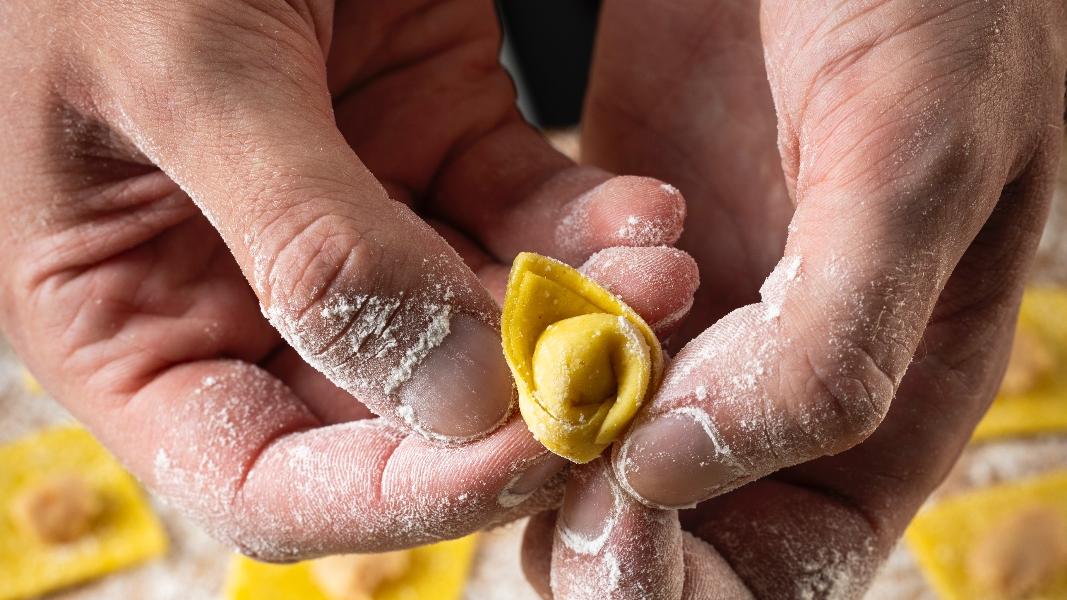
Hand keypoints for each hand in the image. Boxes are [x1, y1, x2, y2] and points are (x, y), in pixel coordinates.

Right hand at [0, 0, 698, 559]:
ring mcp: (351, 216)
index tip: (523, 449)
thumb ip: (309, 246)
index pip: (267, 478)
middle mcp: (246, 286)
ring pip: (482, 318)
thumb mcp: (183, 70)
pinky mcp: (432, 139)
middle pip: (395, 413)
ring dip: (578, 312)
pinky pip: (524, 218)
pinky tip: (643, 215)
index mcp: (132, 314)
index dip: (396, 496)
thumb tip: (453, 408)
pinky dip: (587, 227)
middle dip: (519, 400)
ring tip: (656, 268)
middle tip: (622, 361)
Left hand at [522, 1, 1066, 596]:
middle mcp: (777, 373)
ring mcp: (689, 311)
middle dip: (604, 534)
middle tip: (541, 484)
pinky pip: (549, 333)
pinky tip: (529, 285)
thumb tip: (674, 475)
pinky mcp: (613, 245)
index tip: (621, 522)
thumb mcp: (915, 168)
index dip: (704, 582)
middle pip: (680, 526)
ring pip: (596, 437)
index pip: (792, 560)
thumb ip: (827, 346)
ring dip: (548, 434)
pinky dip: (526, 333)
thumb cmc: (929, 3)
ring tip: (522, 378)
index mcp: (886, 394)